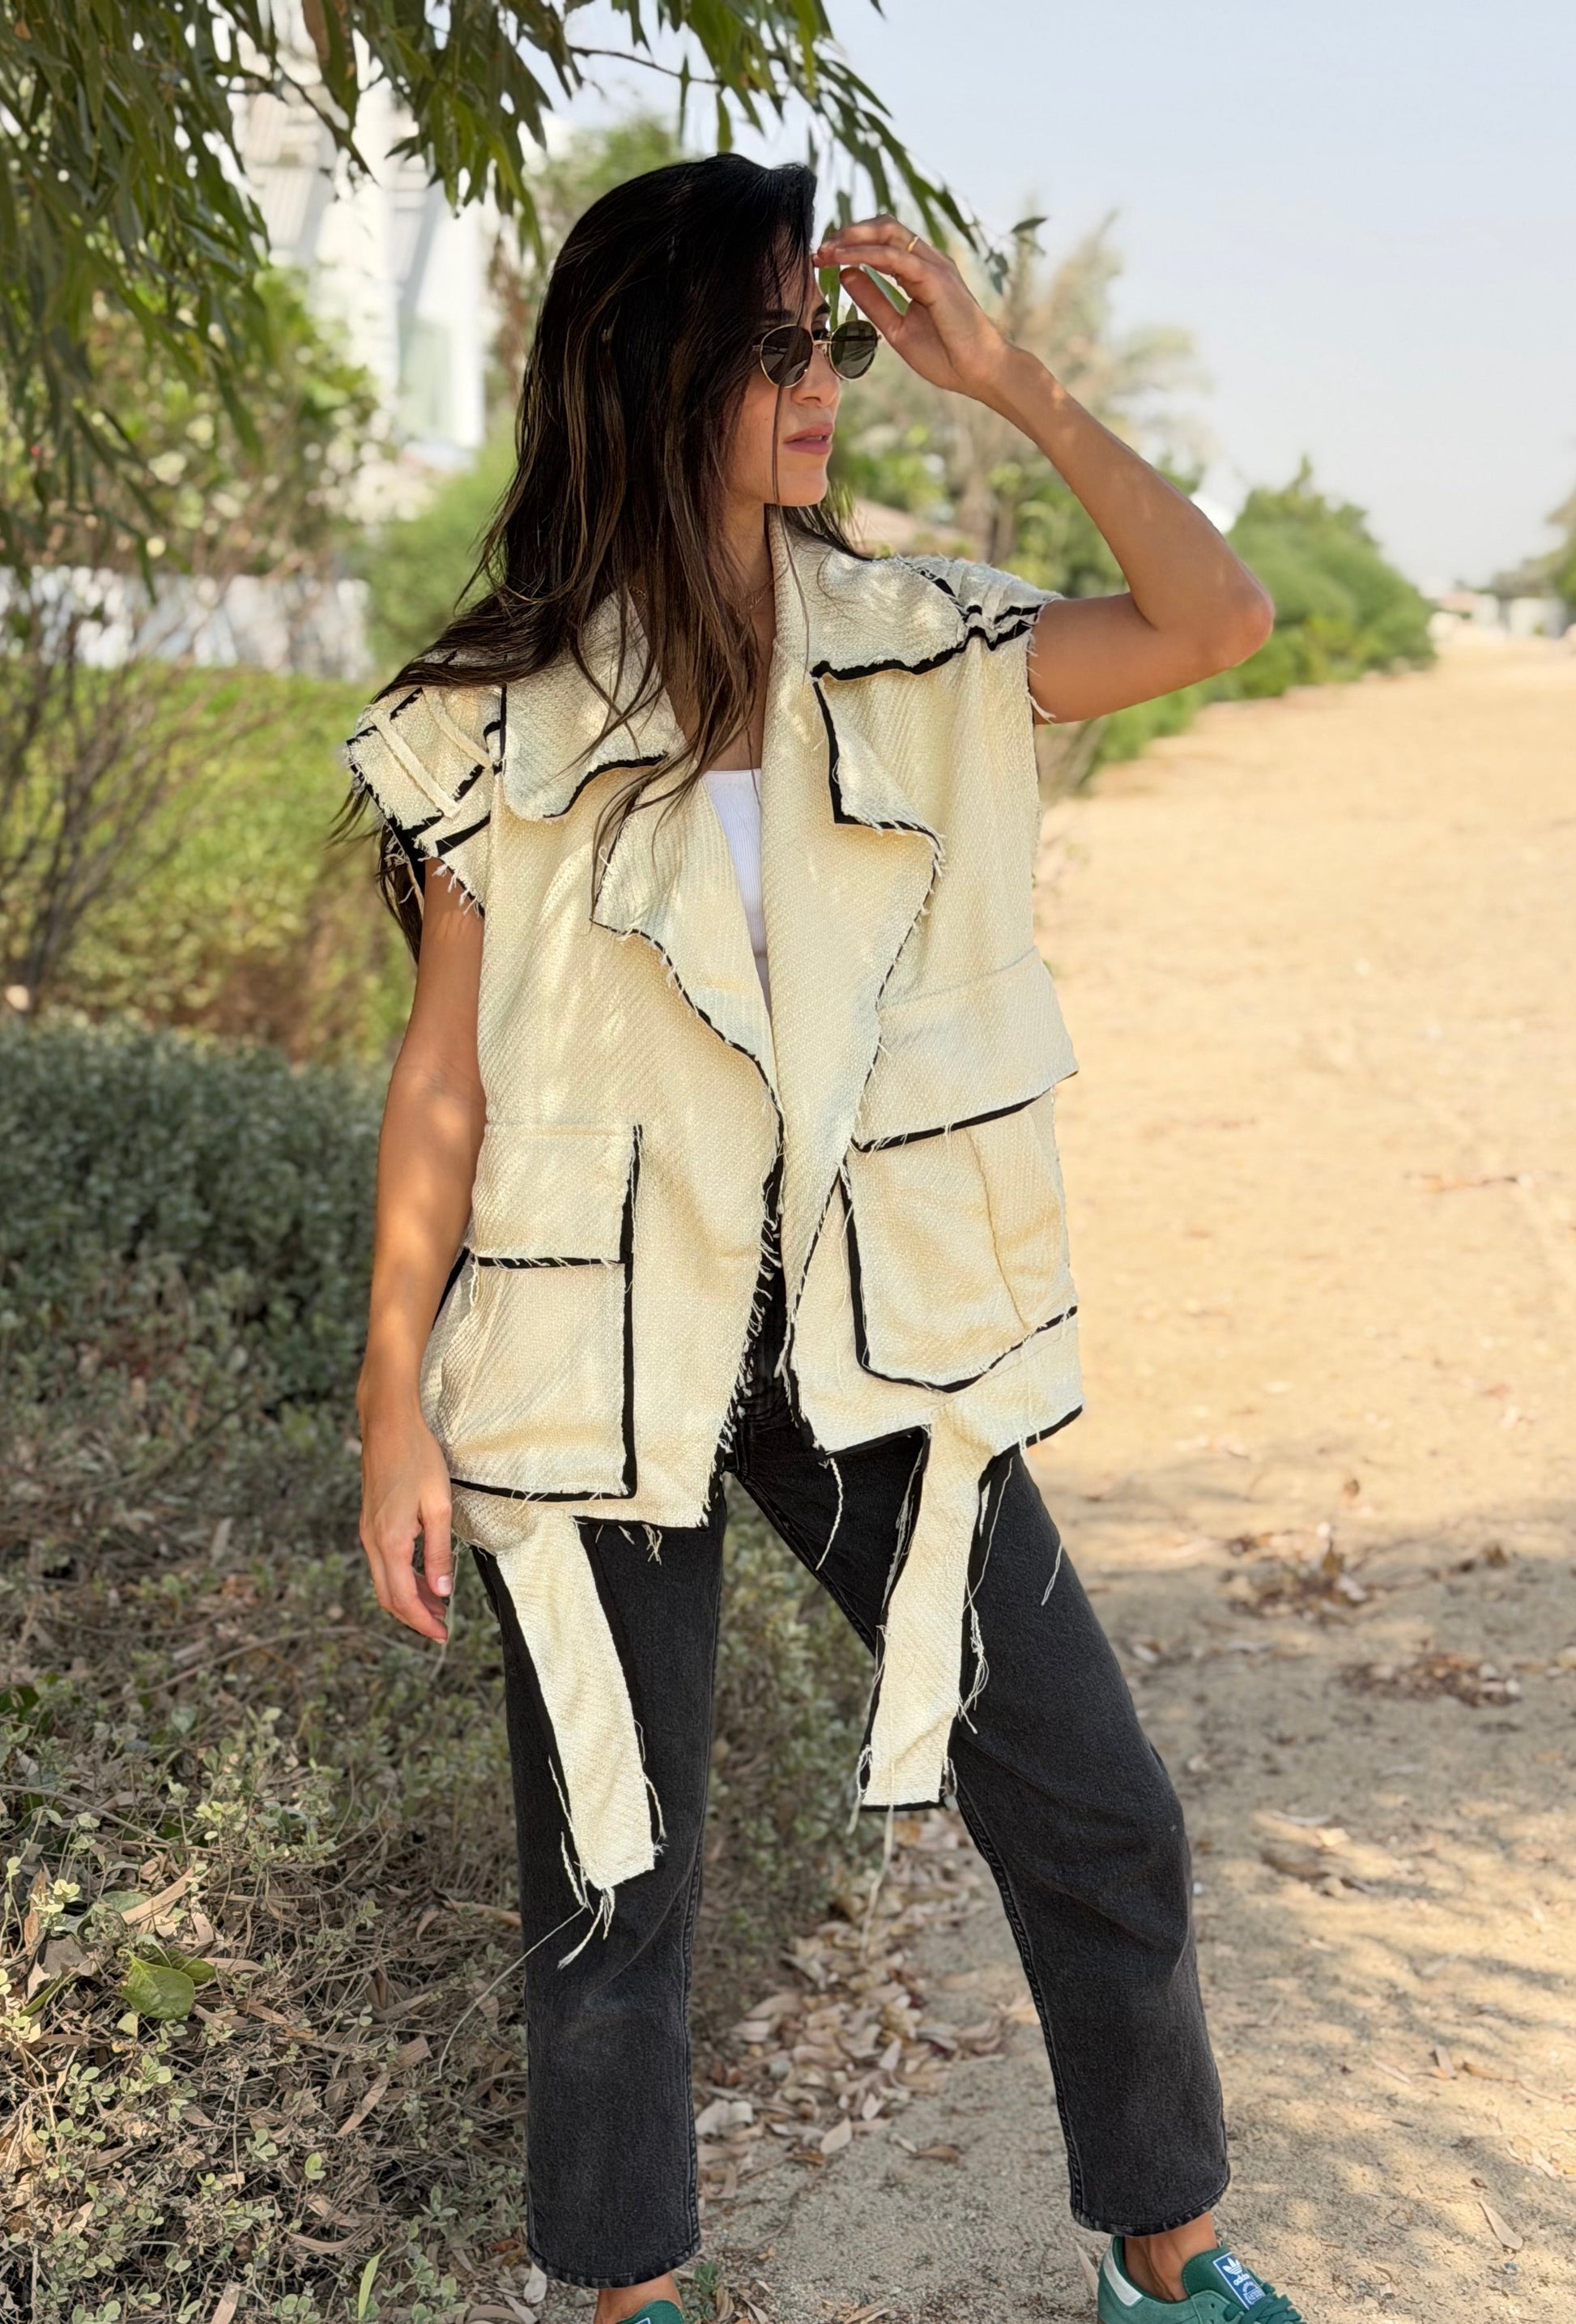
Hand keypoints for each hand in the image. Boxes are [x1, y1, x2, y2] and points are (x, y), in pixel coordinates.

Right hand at [358, 1401, 454, 1642]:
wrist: (388, 1424)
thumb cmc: (417, 1457)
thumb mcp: (438, 1505)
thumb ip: (438, 1551)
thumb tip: (442, 1591)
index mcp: (390, 1540)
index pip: (403, 1598)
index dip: (422, 1622)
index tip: (442, 1635)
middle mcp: (372, 1541)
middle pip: (388, 1597)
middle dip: (414, 1617)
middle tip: (442, 1627)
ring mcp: (368, 1532)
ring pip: (383, 1581)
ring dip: (408, 1598)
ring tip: (437, 1606)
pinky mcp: (370, 1522)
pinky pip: (383, 1563)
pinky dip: (401, 1578)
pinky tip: (422, 1576)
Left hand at [813, 216, 1016, 403]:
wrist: (979, 372)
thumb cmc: (946, 355)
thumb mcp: (897, 328)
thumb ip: (874, 301)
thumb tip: (846, 275)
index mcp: (919, 272)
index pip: (883, 242)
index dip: (851, 244)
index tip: (823, 257)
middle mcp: (928, 262)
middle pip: (884, 227)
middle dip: (848, 233)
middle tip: (819, 249)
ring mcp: (934, 267)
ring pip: (888, 234)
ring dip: (852, 239)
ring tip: (825, 251)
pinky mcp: (936, 279)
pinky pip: (895, 257)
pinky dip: (866, 255)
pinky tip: (843, 261)